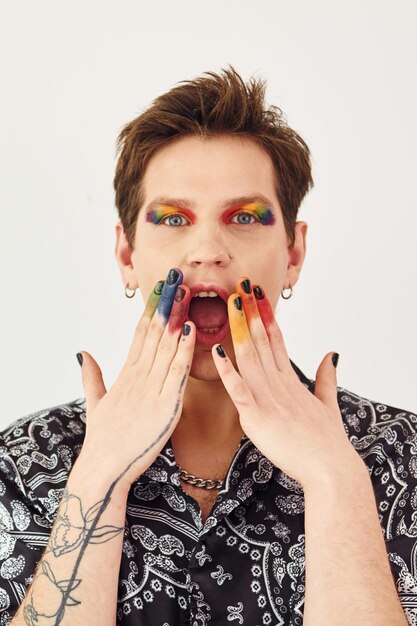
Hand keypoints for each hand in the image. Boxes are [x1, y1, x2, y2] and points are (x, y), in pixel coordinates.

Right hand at [75, 268, 195, 493]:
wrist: (103, 467)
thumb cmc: (102, 438)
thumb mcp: (96, 403)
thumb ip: (92, 376)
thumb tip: (82, 352)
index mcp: (126, 375)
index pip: (140, 334)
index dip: (152, 310)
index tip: (160, 289)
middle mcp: (138, 377)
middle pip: (154, 333)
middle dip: (166, 305)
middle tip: (176, 278)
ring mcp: (151, 390)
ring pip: (166, 347)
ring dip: (177, 318)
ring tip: (185, 292)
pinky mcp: (164, 406)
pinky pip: (177, 373)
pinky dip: (184, 350)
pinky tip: (190, 329)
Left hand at [212, 277, 360, 488]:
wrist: (330, 468)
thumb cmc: (327, 441)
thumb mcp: (326, 404)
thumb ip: (325, 378)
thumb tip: (331, 353)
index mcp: (290, 380)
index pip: (275, 340)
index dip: (264, 316)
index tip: (256, 295)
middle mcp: (278, 383)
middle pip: (261, 341)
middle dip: (249, 312)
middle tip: (240, 285)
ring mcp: (267, 398)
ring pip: (250, 357)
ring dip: (238, 329)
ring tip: (229, 303)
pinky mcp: (257, 417)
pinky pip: (239, 389)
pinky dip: (227, 370)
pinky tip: (217, 350)